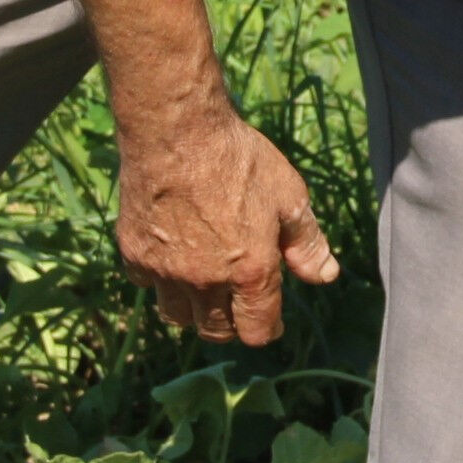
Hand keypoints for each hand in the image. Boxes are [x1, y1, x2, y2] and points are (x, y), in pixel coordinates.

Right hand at [113, 104, 340, 344]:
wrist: (176, 131)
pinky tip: (172, 257)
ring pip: (177, 316)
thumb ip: (307, 243)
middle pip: (215, 331)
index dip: (267, 329)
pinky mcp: (135, 254)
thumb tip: (327, 276)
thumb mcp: (289, 196)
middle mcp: (206, 281)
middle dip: (231, 325)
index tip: (269, 318)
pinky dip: (161, 279)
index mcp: (250, 271)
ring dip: (194, 309)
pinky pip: (147, 285)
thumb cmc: (239, 159)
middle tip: (237, 303)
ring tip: (204, 286)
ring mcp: (166, 271)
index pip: (256, 331)